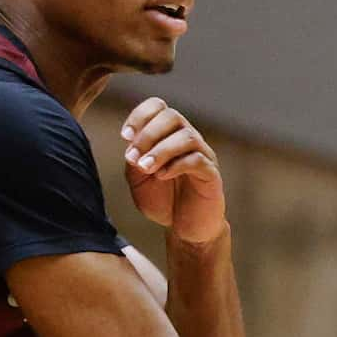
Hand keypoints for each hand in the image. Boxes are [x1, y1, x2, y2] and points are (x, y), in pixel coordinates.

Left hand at [122, 97, 225, 245]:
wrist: (186, 229)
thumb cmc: (164, 201)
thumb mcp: (138, 180)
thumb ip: (134, 160)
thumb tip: (131, 145)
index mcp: (168, 135)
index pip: (158, 107)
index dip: (140, 115)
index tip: (125, 136)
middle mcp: (187, 139)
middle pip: (172, 116)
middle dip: (148, 134)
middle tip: (132, 157)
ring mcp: (203, 155)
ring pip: (186, 136)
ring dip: (161, 150)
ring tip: (145, 168)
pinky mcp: (211, 174)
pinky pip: (197, 159)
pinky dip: (176, 165)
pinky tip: (162, 176)